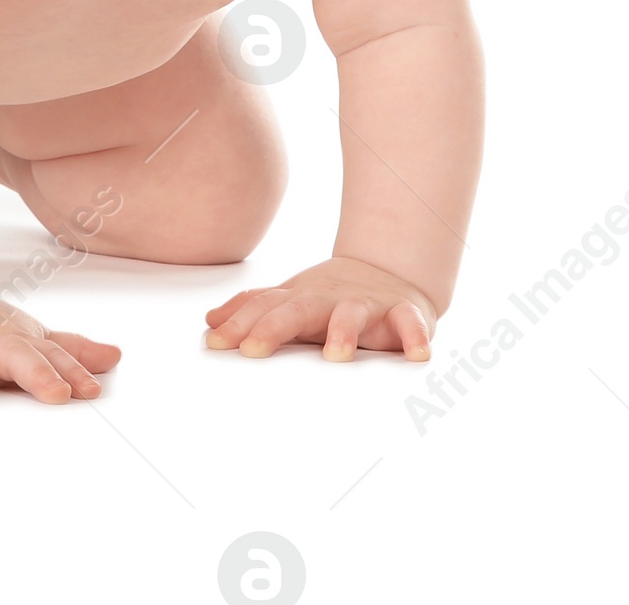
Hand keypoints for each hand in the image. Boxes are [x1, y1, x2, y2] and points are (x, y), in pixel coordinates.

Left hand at [203, 257, 434, 360]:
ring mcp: (366, 304)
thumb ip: (254, 312)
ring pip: (353, 314)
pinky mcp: (403, 313)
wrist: (386, 273)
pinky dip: (415, 335)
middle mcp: (329, 298)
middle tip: (252, 350)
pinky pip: (411, 322)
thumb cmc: (329, 297)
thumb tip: (210, 322)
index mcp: (299, 298)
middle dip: (274, 328)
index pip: (265, 308)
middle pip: (298, 309)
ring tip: (335, 355)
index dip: (239, 325)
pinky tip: (418, 353)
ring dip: (344, 331)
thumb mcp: (290, 301)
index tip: (215, 344)